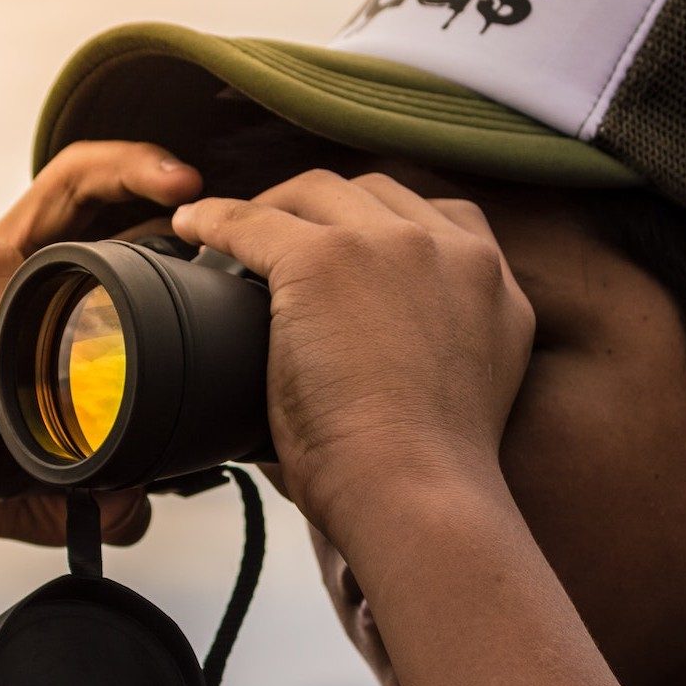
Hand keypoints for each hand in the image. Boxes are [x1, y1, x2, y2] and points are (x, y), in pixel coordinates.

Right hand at [0, 141, 204, 545]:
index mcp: (24, 284)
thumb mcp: (15, 476)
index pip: (92, 207)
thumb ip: (78, 488)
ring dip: (6, 309)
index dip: (143, 182)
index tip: (195, 188)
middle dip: (125, 170)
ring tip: (12, 376)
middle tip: (179, 190)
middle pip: (61, 182)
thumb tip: (135, 509)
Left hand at [170, 169, 532, 537]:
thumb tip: (360, 358)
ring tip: (232, 236)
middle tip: (277, 237)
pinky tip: (190, 230)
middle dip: (323, 208)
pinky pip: (252, 221)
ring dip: (273, 208)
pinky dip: (214, 221)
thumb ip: (429, 344)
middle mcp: (454, 250)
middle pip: (374, 193)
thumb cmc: (420, 477)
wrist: (416, 492)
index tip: (346, 245)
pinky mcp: (325, 259)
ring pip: (316, 193)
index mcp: (494, 284)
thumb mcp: (458, 387)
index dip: (382, 223)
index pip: (439, 217)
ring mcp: (391, 246)